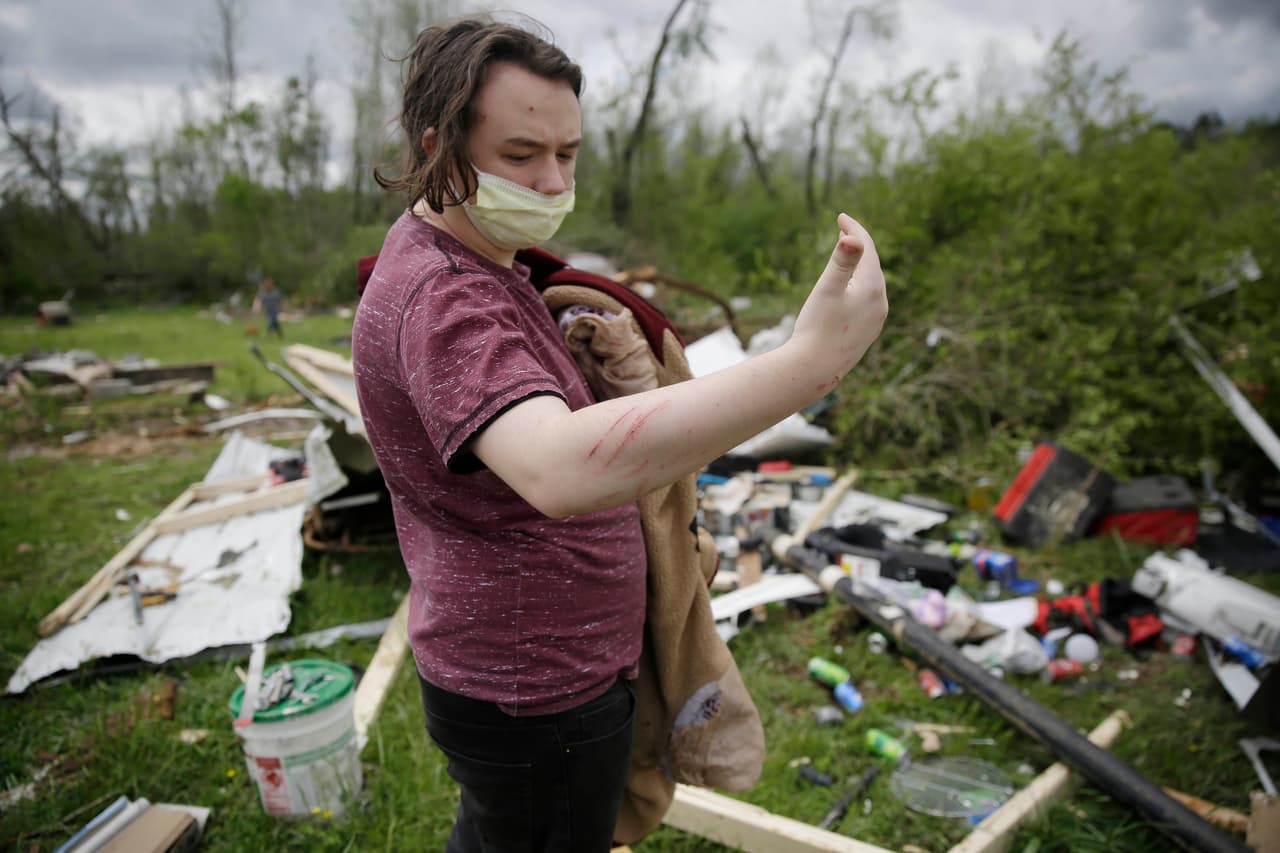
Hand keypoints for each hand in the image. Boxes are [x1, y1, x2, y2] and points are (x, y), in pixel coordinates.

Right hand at [790, 213, 887, 385]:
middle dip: (859, 244)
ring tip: (848, 253)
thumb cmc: (817, 328)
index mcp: (872, 287)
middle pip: (873, 264)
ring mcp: (876, 319)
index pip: (867, 249)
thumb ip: (842, 261)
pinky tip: (851, 288)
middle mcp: (880, 302)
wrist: (816, 370)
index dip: (855, 230)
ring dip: (860, 265)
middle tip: (844, 228)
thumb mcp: (827, 289)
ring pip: (872, 283)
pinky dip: (860, 285)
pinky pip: (869, 300)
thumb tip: (852, 237)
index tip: (841, 216)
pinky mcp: (868, 332)